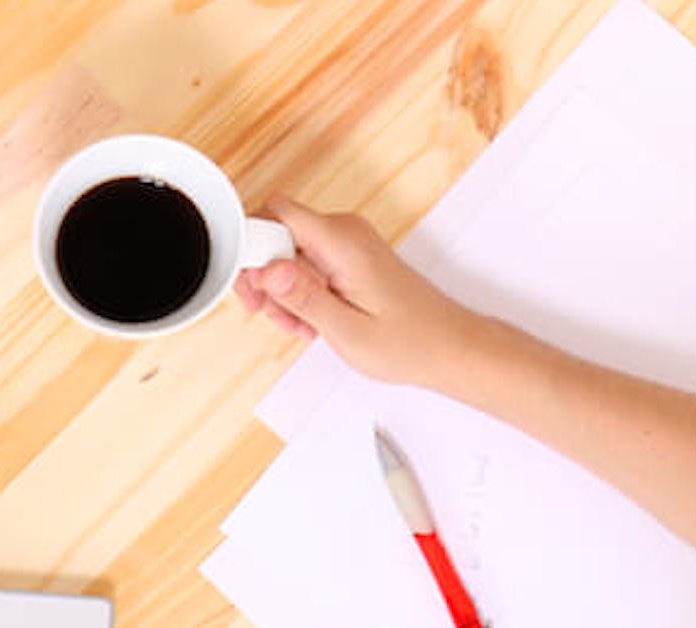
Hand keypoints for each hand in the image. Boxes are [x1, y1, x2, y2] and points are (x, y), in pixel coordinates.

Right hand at [233, 197, 486, 387]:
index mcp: (343, 243)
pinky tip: (313, 319)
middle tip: (271, 313)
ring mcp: (347, 242)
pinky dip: (300, 291)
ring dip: (281, 290)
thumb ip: (303, 297)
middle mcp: (344, 233)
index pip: (275, 214)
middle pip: (276, 233)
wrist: (446, 346)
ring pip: (288, 252)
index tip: (249, 282)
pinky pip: (306, 262)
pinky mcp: (348, 256)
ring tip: (301, 324)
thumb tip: (268, 270)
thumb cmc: (409, 342)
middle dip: (263, 277)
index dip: (251, 245)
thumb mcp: (347, 330)